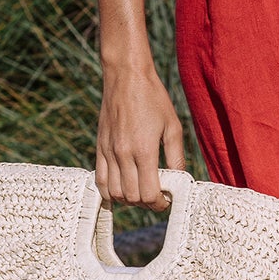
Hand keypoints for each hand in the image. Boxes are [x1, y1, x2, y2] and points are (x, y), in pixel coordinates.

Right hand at [95, 63, 184, 211]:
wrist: (126, 76)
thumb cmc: (153, 98)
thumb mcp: (173, 126)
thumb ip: (175, 156)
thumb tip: (179, 179)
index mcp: (143, 150)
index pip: (148, 193)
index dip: (159, 203)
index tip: (166, 200)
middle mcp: (123, 154)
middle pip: (131, 197)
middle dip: (146, 203)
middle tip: (157, 196)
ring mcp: (108, 151)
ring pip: (114, 193)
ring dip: (128, 200)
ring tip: (141, 192)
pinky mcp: (99, 147)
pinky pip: (99, 179)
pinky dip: (109, 192)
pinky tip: (121, 190)